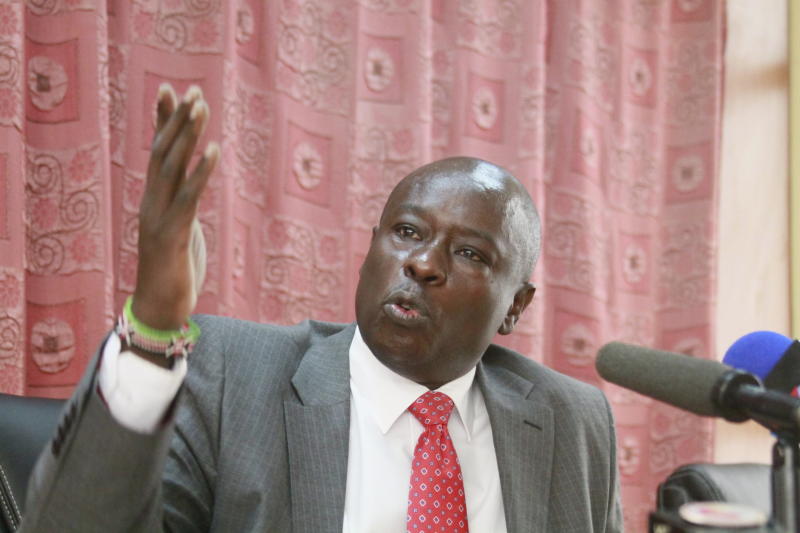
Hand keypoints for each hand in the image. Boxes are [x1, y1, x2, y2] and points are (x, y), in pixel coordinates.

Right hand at [132, 84, 218, 331]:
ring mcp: (159, 217)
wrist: (160, 309)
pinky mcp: (172, 234)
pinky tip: (213, 151)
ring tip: (200, 107)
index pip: (156, 152)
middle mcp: (151, 203)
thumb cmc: (174, 272)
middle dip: (177, 120)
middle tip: (193, 89)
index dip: (162, 121)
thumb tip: (192, 190)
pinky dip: (200, 173)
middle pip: (162, 152)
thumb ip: (184, 208)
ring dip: (187, 136)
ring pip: (171, 167)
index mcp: (154, 201)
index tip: (169, 90)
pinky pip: (188, 197)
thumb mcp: (181, 231)